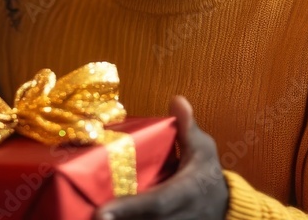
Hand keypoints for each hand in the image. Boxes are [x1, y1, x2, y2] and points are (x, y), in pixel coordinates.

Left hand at [93, 96, 228, 219]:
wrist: (222, 205)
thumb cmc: (207, 174)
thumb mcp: (203, 149)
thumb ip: (187, 127)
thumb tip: (176, 99)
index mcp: (186, 192)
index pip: (157, 203)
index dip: (130, 208)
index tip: (101, 212)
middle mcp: (178, 216)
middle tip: (87, 217)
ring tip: (86, 219)